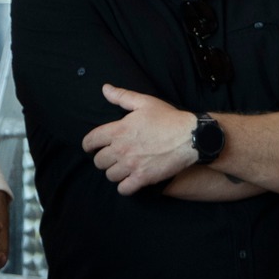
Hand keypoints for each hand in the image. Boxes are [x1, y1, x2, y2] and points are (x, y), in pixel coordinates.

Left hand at [81, 85, 197, 194]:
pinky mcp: (143, 178)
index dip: (88, 145)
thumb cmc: (168, 118)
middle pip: (98, 162)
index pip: (90, 141)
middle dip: (103, 159)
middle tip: (111, 158)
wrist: (190, 137)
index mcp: (118, 130)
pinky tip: (130, 181)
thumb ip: (122, 96)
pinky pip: (123, 189)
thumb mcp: (144, 102)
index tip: (91, 147)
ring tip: (122, 168)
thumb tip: (105, 88)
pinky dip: (124, 187)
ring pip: (110, 175)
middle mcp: (121, 149)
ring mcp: (132, 165)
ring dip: (114, 172)